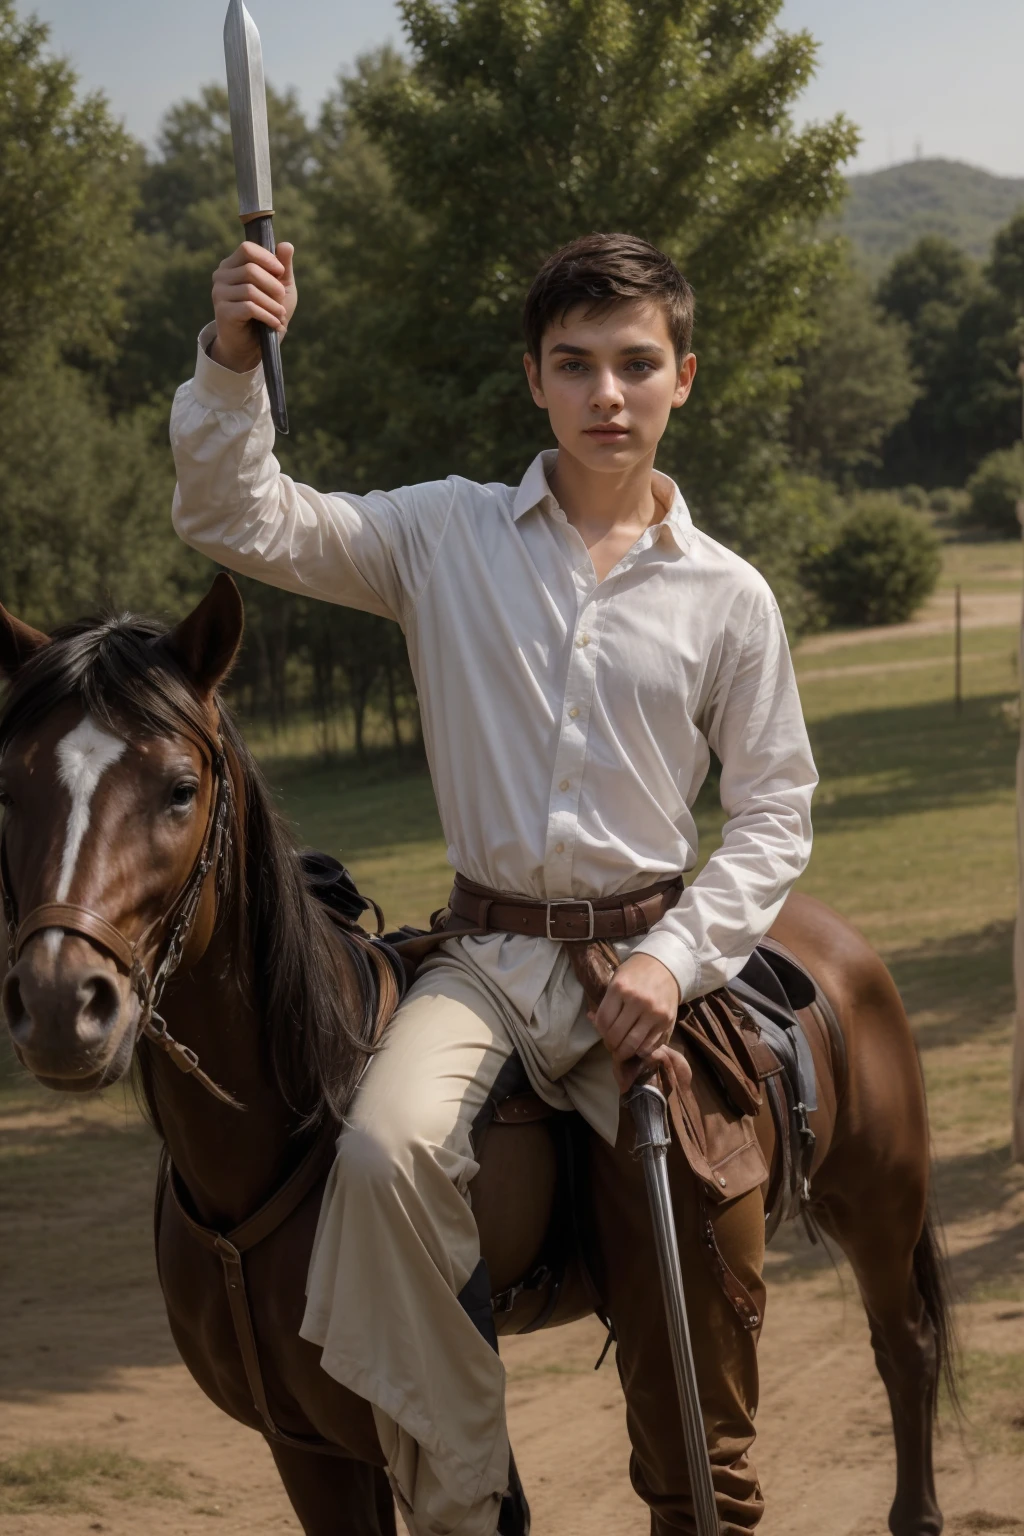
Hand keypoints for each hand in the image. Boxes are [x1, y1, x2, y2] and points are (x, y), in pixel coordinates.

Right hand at [210, 240, 297, 372]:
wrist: (253, 346)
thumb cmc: (267, 312)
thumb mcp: (280, 288)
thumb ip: (283, 267)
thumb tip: (287, 245)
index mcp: (232, 265)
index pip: (247, 249)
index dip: (267, 259)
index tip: (280, 273)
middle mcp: (221, 276)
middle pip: (251, 270)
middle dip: (273, 286)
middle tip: (281, 301)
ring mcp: (219, 294)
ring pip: (250, 290)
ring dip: (272, 304)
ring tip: (280, 315)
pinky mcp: (223, 312)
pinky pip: (249, 308)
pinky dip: (267, 316)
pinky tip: (275, 324)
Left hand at [591, 953, 691, 1094]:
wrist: (666, 966)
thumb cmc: (636, 973)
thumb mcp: (617, 980)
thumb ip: (606, 1002)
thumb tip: (591, 1019)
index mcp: (620, 988)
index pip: (603, 1021)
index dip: (600, 1032)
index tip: (603, 1034)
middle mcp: (638, 1001)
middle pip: (616, 1035)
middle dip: (611, 1045)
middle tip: (611, 1046)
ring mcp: (654, 1013)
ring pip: (633, 1045)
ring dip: (624, 1052)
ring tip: (622, 1051)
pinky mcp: (668, 1022)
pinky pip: (650, 1046)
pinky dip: (640, 1051)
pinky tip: (637, 1047)